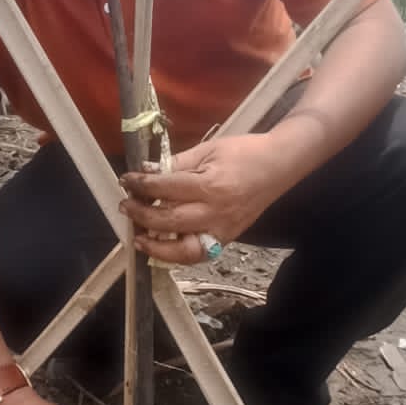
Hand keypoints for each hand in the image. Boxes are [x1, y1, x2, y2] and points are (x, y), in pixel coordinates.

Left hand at [120, 134, 290, 265]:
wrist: (280, 165)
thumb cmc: (245, 152)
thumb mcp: (209, 149)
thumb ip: (178, 163)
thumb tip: (148, 171)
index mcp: (211, 185)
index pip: (166, 188)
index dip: (142, 184)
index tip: (126, 180)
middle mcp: (216, 212)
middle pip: (169, 220)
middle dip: (141, 214)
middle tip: (125, 206)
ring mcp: (222, 230)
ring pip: (183, 250)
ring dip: (156, 246)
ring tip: (138, 236)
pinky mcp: (227, 239)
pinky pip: (197, 254)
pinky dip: (176, 255)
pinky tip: (161, 246)